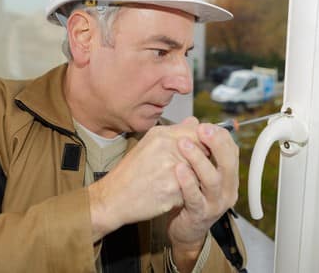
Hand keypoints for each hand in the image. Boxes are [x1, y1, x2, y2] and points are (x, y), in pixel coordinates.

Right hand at [88, 117, 205, 240]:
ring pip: (200, 174)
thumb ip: (175, 132)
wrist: (114, 197)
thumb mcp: (149, 143)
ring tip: (173, 183)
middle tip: (184, 171)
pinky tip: (168, 194)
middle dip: (199, 164)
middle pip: (203, 153)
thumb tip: (195, 121)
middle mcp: (168, 148)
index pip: (199, 132)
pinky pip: (191, 191)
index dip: (204, 144)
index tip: (201, 152)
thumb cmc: (131, 171)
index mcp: (162, 135)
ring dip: (193, 181)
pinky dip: (183, 195)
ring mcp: (171, 170)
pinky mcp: (173, 190)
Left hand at [167, 123, 238, 266]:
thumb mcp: (196, 170)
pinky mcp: (200, 214)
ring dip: (199, 159)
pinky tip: (178, 168)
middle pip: (228, 163)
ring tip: (184, 144)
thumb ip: (197, 147)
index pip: (231, 151)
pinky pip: (195, 197)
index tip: (205, 124)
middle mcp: (226, 189)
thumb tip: (193, 121)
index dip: (220, 136)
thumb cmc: (190, 196)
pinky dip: (187, 182)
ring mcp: (215, 203)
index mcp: (228, 176)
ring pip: (213, 179)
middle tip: (202, 129)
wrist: (185, 230)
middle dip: (216, 144)